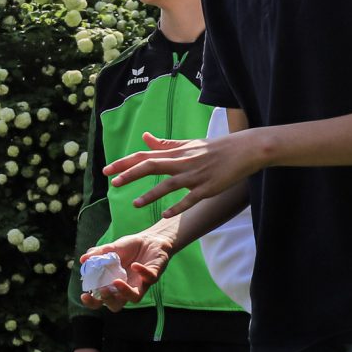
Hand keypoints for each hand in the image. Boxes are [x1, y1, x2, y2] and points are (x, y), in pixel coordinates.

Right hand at [77, 226, 176, 311]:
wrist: (150, 239)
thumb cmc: (129, 248)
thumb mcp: (110, 248)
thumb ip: (97, 254)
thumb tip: (83, 259)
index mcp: (112, 284)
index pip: (100, 300)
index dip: (92, 302)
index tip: (84, 295)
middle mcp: (126, 288)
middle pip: (116, 305)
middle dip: (108, 300)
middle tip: (102, 289)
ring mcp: (140, 284)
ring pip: (134, 298)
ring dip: (125, 292)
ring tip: (116, 282)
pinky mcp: (153, 276)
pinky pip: (149, 278)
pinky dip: (141, 272)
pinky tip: (135, 265)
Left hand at [105, 130, 264, 216]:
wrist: (245, 149)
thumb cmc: (215, 148)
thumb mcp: (188, 144)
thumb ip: (165, 145)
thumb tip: (144, 137)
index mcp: (176, 154)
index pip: (144, 156)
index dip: (124, 163)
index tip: (106, 170)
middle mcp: (182, 163)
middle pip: (151, 166)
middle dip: (131, 174)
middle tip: (112, 183)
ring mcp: (195, 176)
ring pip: (169, 185)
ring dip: (151, 195)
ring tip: (135, 204)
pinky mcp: (208, 188)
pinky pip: (191, 199)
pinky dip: (178, 206)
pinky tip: (165, 215)